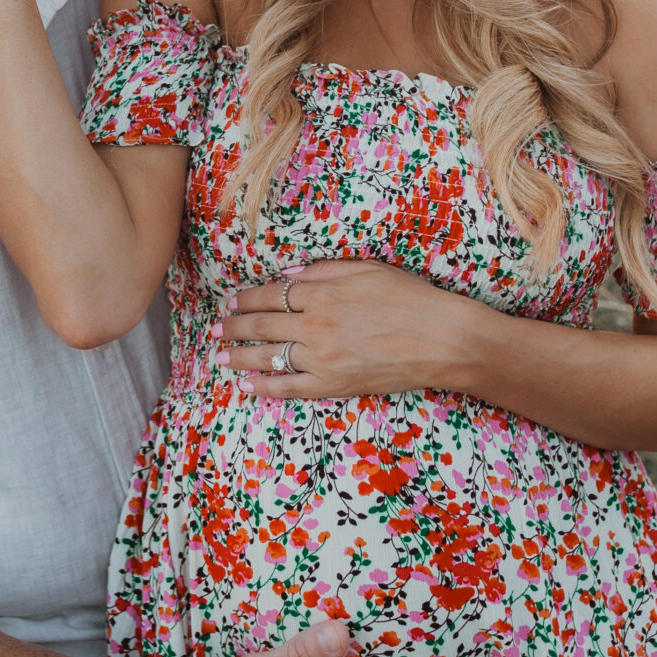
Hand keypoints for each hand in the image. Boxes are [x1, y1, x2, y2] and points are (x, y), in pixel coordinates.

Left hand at [220, 260, 483, 401]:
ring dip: (239, 356)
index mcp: (321, 293)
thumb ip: (324, 271)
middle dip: (233, 327)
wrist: (441, 338)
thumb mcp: (367, 269)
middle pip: (262, 325)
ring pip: (268, 357)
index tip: (231, 301)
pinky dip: (264, 387)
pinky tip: (247, 386)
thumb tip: (289, 275)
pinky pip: (289, 388)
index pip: (270, 294)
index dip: (246, 298)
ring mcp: (321, 358)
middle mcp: (314, 325)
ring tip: (219, 357)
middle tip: (215, 330)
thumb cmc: (409, 298)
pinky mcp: (333, 385)